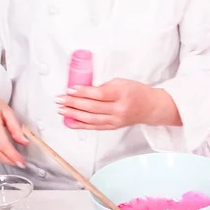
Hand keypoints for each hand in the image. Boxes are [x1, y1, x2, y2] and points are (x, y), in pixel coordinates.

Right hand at [0, 86, 27, 166]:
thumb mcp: (8, 112)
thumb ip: (16, 128)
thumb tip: (24, 141)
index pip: (3, 145)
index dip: (13, 156)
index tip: (21, 162)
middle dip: (9, 160)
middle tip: (19, 163)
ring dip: (2, 160)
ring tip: (12, 160)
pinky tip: (1, 155)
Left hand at [55, 78, 180, 129]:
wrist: (150, 107)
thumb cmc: (136, 92)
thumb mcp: (121, 82)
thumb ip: (103, 87)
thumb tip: (83, 90)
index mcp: (121, 94)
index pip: (98, 94)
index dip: (82, 92)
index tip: (70, 89)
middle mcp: (118, 109)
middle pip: (91, 107)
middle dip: (73, 103)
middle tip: (60, 99)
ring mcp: (115, 120)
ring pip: (90, 119)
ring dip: (73, 114)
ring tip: (61, 109)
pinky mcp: (112, 127)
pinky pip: (94, 127)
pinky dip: (80, 125)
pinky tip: (69, 121)